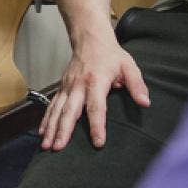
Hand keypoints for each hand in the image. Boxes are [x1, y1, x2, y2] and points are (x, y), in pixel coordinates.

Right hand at [39, 33, 149, 150]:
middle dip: (63, 130)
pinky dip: (45, 119)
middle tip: (59, 147)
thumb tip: (145, 103)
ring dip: (51, 128)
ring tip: (47, 145)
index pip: (96, 107)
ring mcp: (67, 87)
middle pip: (70, 111)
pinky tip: (42, 132)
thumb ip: (136, 85)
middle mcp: (78, 85)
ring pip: (57, 110)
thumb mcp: (128, 66)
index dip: (97, 125)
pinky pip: (52, 105)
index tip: (98, 142)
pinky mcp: (61, 88)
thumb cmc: (110, 55)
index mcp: (96, 81)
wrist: (90, 39)